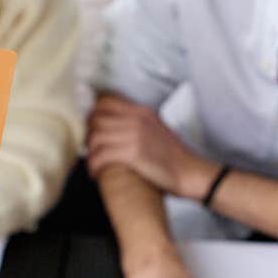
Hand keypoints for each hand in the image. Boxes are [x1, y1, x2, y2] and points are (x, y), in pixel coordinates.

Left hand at [86, 94, 218, 199]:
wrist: (190, 172)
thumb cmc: (174, 156)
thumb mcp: (157, 129)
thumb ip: (139, 124)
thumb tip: (118, 127)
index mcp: (142, 112)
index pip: (105, 103)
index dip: (93, 116)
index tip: (91, 129)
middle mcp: (137, 120)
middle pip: (96, 120)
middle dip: (88, 135)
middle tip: (90, 149)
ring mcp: (134, 136)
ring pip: (95, 138)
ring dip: (89, 153)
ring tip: (93, 163)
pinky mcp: (132, 154)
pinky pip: (100, 156)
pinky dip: (93, 166)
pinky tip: (96, 174)